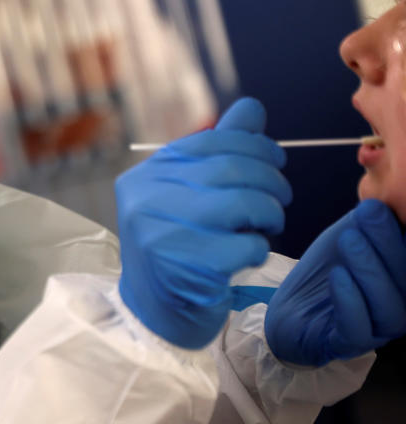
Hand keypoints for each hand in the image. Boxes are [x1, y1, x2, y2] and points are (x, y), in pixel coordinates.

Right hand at [117, 98, 291, 347]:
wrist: (153, 315)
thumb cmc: (176, 249)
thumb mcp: (188, 195)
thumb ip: (219, 152)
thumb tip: (251, 108)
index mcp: (144, 177)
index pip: (208, 142)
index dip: (253, 146)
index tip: (275, 161)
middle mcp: (145, 200)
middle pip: (229, 169)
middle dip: (269, 181)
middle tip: (279, 199)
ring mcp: (162, 234)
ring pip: (243, 203)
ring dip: (269, 214)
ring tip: (266, 226)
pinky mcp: (187, 267)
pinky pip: (247, 244)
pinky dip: (258, 248)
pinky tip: (246, 255)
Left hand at [265, 199, 405, 366]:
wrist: (288, 310)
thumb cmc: (327, 271)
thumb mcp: (349, 236)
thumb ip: (372, 218)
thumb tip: (388, 190)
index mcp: (403, 282)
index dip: (402, 236)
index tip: (385, 204)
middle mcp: (399, 307)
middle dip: (389, 243)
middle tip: (368, 212)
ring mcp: (377, 330)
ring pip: (388, 306)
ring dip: (369, 268)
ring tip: (349, 239)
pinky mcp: (348, 344)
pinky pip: (358, 329)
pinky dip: (350, 300)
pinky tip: (339, 275)